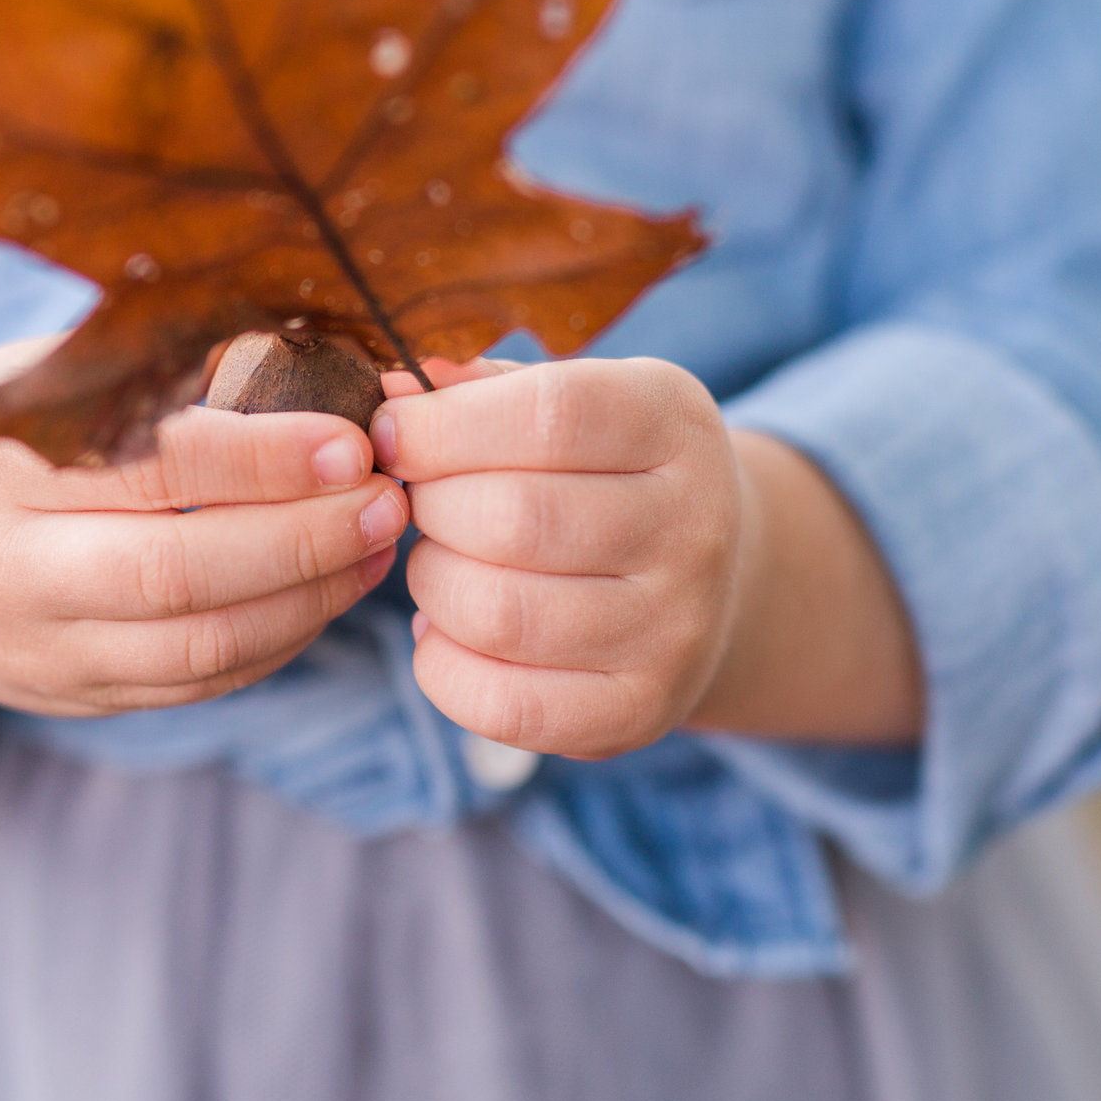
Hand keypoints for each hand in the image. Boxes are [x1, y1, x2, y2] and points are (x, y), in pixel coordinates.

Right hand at [0, 340, 410, 716]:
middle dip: (301, 542)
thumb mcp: (47, 378)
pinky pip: (197, 685)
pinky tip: (329, 591)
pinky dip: (278, 641)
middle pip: (176, 577)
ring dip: (309, 600)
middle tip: (388, 501)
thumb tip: (315, 352)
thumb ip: (157, 370)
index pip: (146, 470)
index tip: (352, 440)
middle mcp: (2, 574)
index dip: (260, 460)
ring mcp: (36, 653)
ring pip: (198, 648)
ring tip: (377, 546)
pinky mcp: (74, 700)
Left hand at [373, 356, 749, 758]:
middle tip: (423, 505)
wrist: (710, 577)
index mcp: (672, 423)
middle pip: (513, 519)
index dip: (443, 426)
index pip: (549, 415)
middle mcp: (693, 525)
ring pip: (498, 613)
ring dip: (433, 584)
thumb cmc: (607, 472)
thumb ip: (482, 391)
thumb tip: (396, 393)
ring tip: (441, 564)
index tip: (391, 434)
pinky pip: (503, 706)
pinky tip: (448, 631)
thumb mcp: (575, 402)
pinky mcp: (642, 708)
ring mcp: (674, 628)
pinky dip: (442, 665)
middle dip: (431, 509)